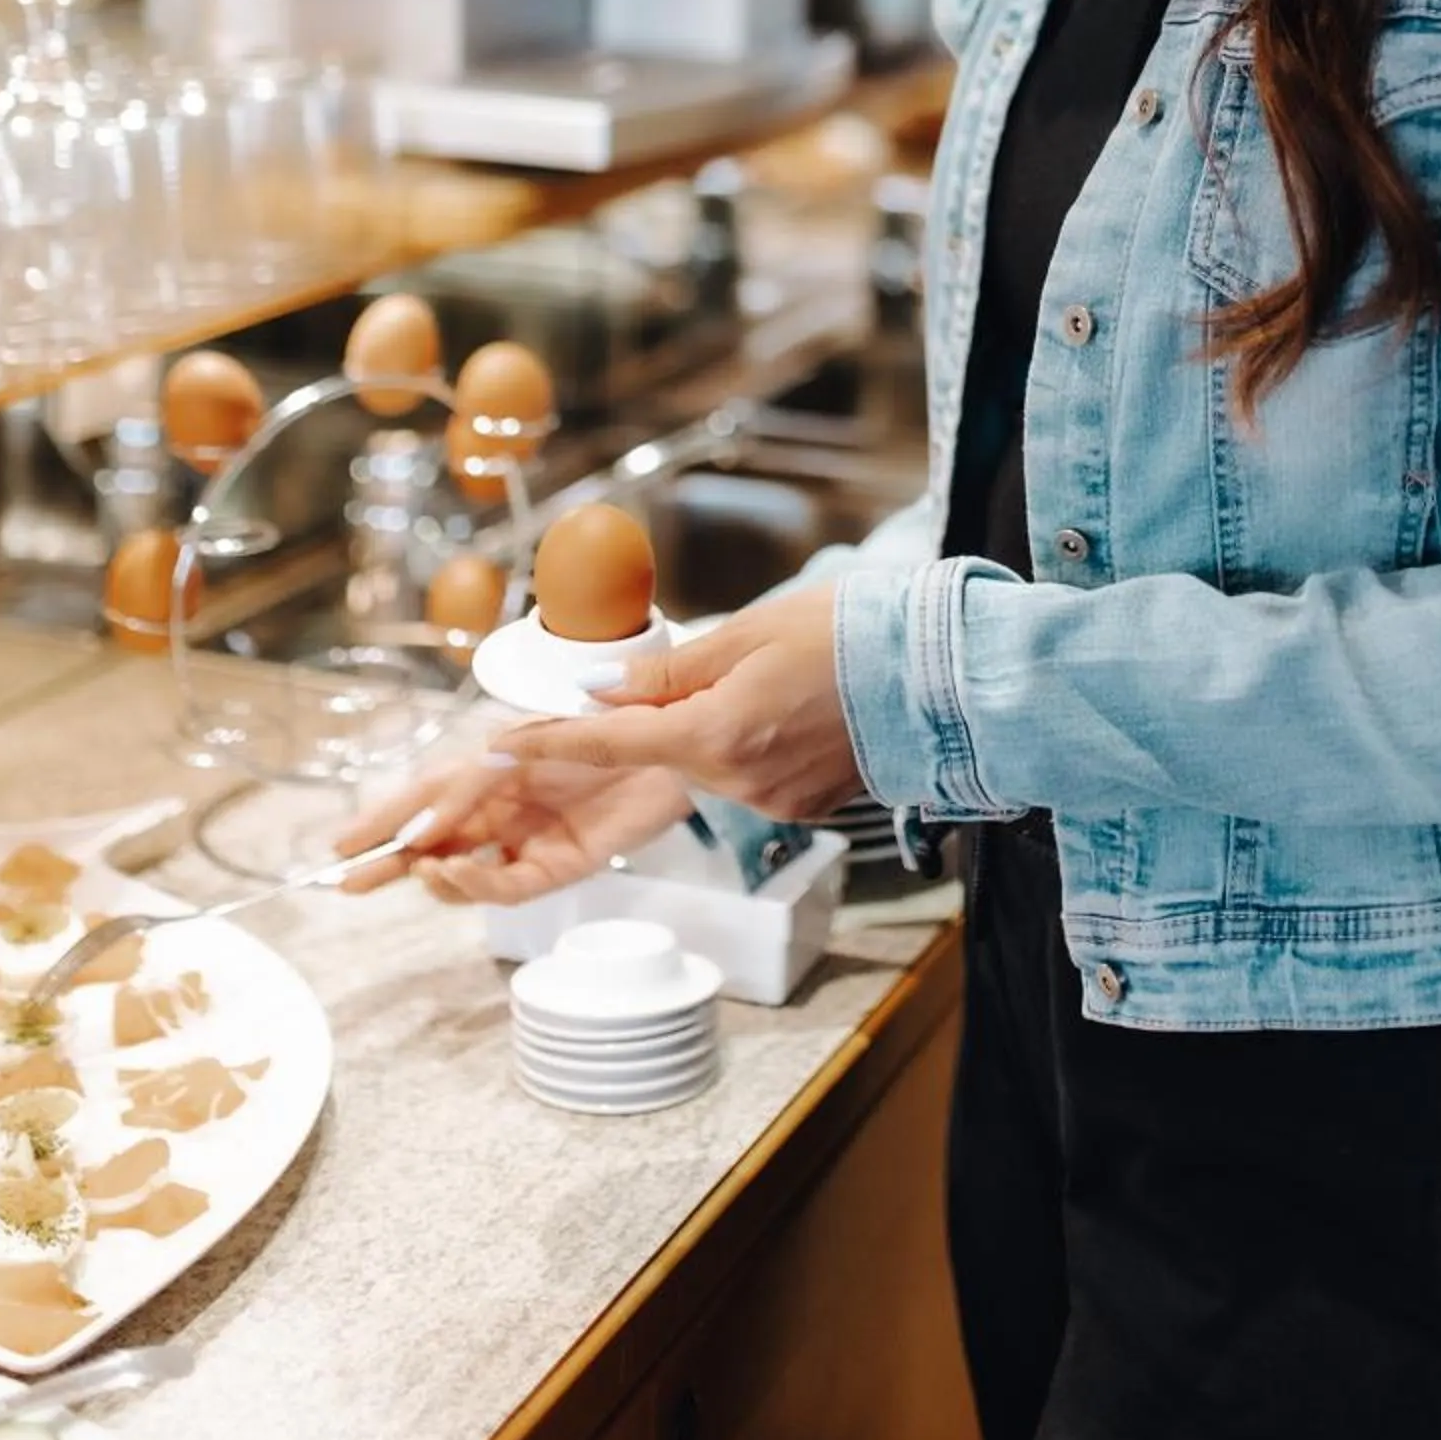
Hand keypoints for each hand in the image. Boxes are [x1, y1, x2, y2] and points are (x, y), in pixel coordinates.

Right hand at [331, 755, 693, 903]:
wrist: (666, 738)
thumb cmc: (600, 725)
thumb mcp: (519, 743)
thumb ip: (469, 786)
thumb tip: (419, 827)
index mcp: (490, 772)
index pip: (424, 801)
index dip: (383, 822)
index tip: (341, 846)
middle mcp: (504, 811)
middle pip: (436, 845)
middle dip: (392, 862)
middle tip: (348, 881)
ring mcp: (530, 840)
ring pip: (466, 873)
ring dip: (436, 874)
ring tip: (418, 866)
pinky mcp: (561, 866)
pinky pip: (509, 885)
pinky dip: (477, 884)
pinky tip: (455, 871)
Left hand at [493, 585, 863, 822]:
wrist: (943, 677)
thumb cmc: (853, 636)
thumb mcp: (751, 631)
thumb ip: (669, 668)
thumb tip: (602, 689)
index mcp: (715, 734)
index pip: (610, 741)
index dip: (549, 740)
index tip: (497, 743)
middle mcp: (738, 783)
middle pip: (665, 748)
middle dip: (662, 710)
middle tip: (715, 659)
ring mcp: (773, 803)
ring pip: (708, 761)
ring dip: (713, 723)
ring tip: (774, 674)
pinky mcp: (802, 808)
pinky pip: (750, 775)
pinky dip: (751, 742)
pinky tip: (793, 707)